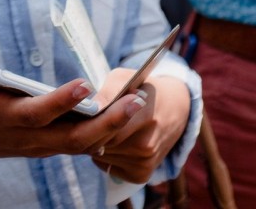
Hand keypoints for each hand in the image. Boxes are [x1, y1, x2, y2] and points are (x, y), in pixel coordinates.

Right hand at [0, 58, 160, 175]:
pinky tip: (126, 115)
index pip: (39, 113)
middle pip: (74, 137)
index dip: (61, 101)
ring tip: (139, 102)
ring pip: (83, 145)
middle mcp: (28, 138)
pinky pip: (82, 145)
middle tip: (136, 100)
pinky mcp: (48, 146)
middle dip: (107, 121)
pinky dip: (106, 133)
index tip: (84, 84)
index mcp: (6, 119)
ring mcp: (40, 146)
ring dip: (113, 127)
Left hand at [88, 68, 191, 183]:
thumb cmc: (142, 89)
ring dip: (96, 144)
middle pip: (101, 142)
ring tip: (101, 128)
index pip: (105, 124)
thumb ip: (109, 91)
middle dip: (89, 131)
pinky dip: (104, 156)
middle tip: (84, 119)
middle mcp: (146, 145)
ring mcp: (145, 162)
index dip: (90, 119)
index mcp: (145, 115)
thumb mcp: (126, 78)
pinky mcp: (141, 175)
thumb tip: (91, 107)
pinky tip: (112, 143)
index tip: (81, 111)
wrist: (174, 109)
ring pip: (102, 155)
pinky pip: (108, 167)